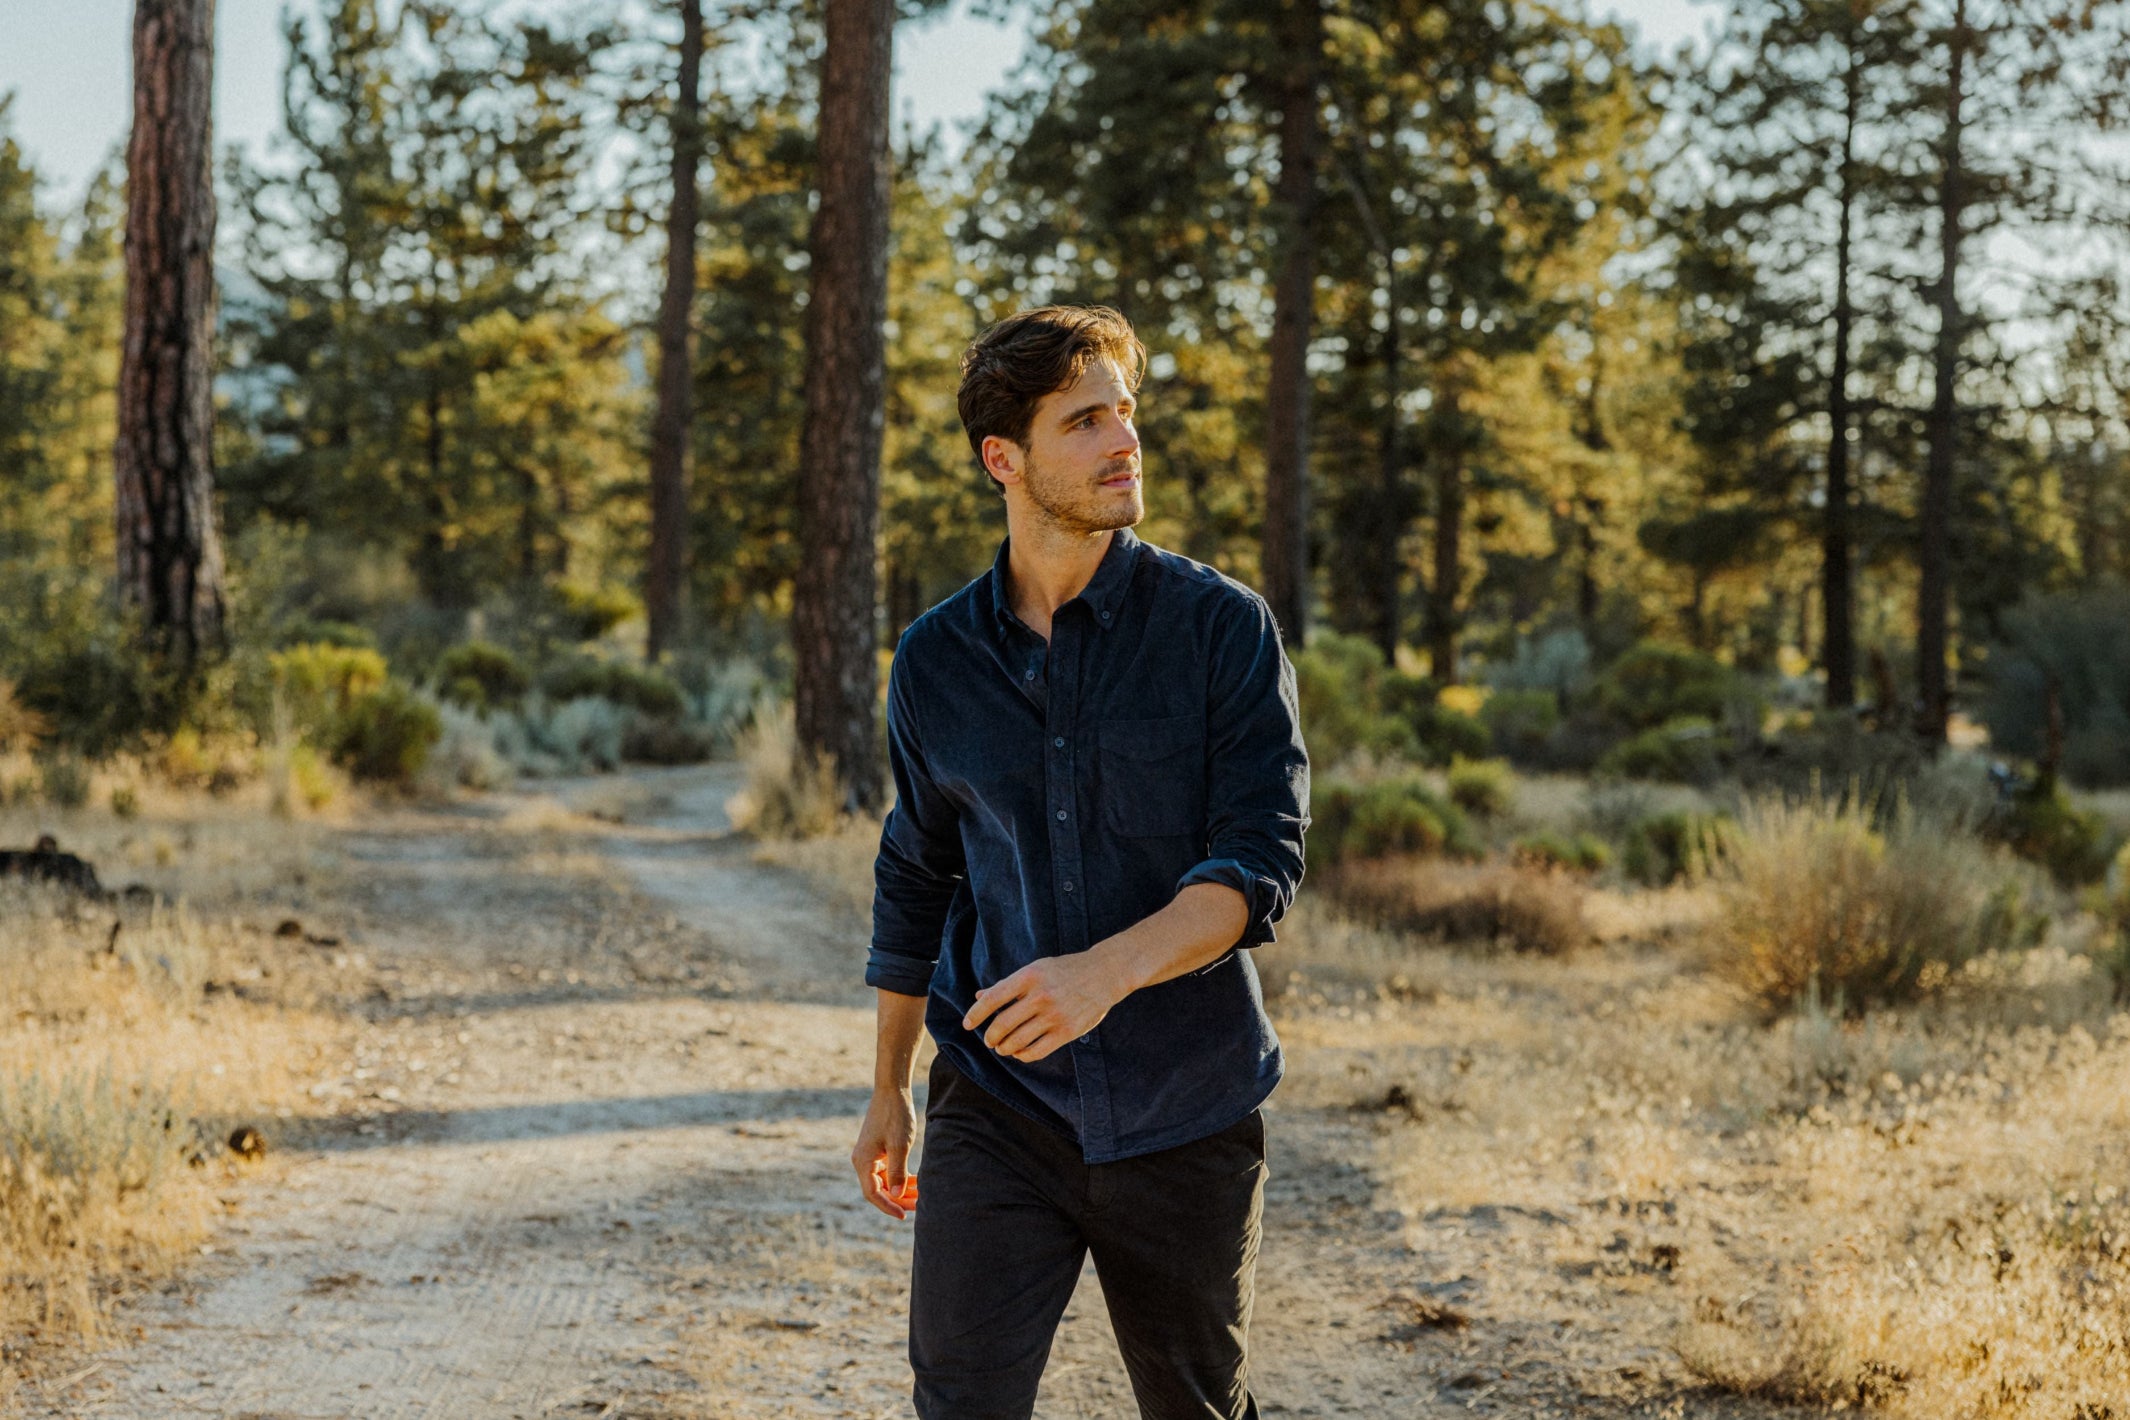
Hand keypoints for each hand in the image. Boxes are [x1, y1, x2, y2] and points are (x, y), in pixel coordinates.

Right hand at [852, 1086, 919, 1219]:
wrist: (892, 1090)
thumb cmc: (895, 1115)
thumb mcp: (899, 1145)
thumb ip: (898, 1171)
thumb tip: (897, 1196)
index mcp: (863, 1161)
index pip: (873, 1194)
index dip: (888, 1206)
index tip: (904, 1215)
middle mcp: (862, 1161)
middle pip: (879, 1190)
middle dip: (898, 1200)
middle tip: (918, 1207)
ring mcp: (869, 1155)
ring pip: (885, 1181)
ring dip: (901, 1189)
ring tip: (921, 1195)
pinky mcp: (878, 1150)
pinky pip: (888, 1171)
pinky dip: (901, 1177)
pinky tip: (916, 1182)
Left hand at [962, 951, 1127, 1062]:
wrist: (1104, 974)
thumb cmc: (1065, 970)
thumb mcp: (1036, 969)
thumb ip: (1008, 984)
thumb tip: (980, 996)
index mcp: (1029, 976)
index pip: (993, 999)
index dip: (975, 1014)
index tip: (967, 1025)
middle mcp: (1040, 995)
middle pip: (1002, 1024)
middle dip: (990, 1036)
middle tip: (988, 1040)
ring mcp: (1055, 1015)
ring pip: (1017, 1041)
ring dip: (1004, 1048)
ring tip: (1002, 1048)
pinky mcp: (1067, 1032)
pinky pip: (1036, 1051)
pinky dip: (1022, 1055)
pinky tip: (1019, 1053)